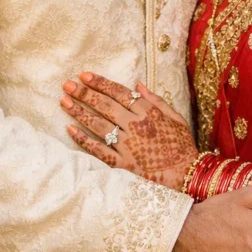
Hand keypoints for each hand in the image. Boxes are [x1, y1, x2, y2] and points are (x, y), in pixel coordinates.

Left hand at [60, 73, 196, 189]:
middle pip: (105, 106)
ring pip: (98, 125)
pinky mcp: (122, 165)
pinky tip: (70, 130)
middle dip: (84, 94)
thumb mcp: (175, 117)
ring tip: (64, 102)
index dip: (100, 83)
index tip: (84, 75)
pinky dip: (84, 141)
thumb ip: (155, 99)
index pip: (119, 93)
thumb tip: (137, 85)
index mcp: (148, 112)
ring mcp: (127, 146)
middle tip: (67, 84)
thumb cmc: (182, 145)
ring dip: (79, 113)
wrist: (187, 175)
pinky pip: (99, 151)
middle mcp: (135, 126)